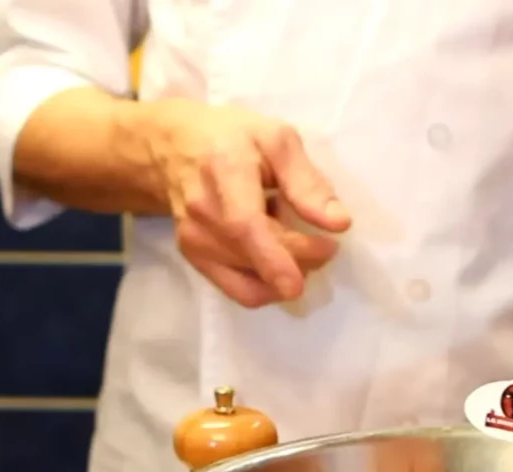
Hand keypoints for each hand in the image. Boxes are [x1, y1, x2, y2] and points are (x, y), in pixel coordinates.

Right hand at [142, 99, 351, 306]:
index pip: (245, 225)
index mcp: (225, 172)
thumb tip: (339, 223)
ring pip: (252, 282)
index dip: (277, 257)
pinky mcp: (194, 260)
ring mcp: (194, 241)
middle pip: (257, 256)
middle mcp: (203, 212)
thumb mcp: (277, 140)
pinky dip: (268, 283)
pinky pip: (241, 291)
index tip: (314, 267)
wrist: (174, 150)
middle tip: (326, 246)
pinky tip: (272, 254)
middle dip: (303, 259)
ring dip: (286, 271)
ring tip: (292, 239)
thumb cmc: (233, 139)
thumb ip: (308, 182)